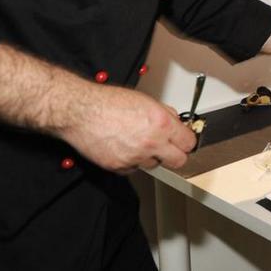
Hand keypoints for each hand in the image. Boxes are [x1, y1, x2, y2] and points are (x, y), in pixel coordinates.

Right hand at [58, 84, 195, 174]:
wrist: (81, 112)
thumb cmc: (109, 103)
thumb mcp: (146, 101)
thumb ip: (165, 114)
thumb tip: (176, 123)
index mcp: (161, 124)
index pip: (188, 143)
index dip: (186, 141)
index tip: (183, 141)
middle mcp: (151, 143)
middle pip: (178, 161)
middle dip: (175, 154)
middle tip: (168, 148)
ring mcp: (135, 157)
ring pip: (154, 165)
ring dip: (150, 156)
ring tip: (137, 142)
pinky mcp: (119, 167)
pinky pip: (133, 169)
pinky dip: (131, 161)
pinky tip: (123, 147)